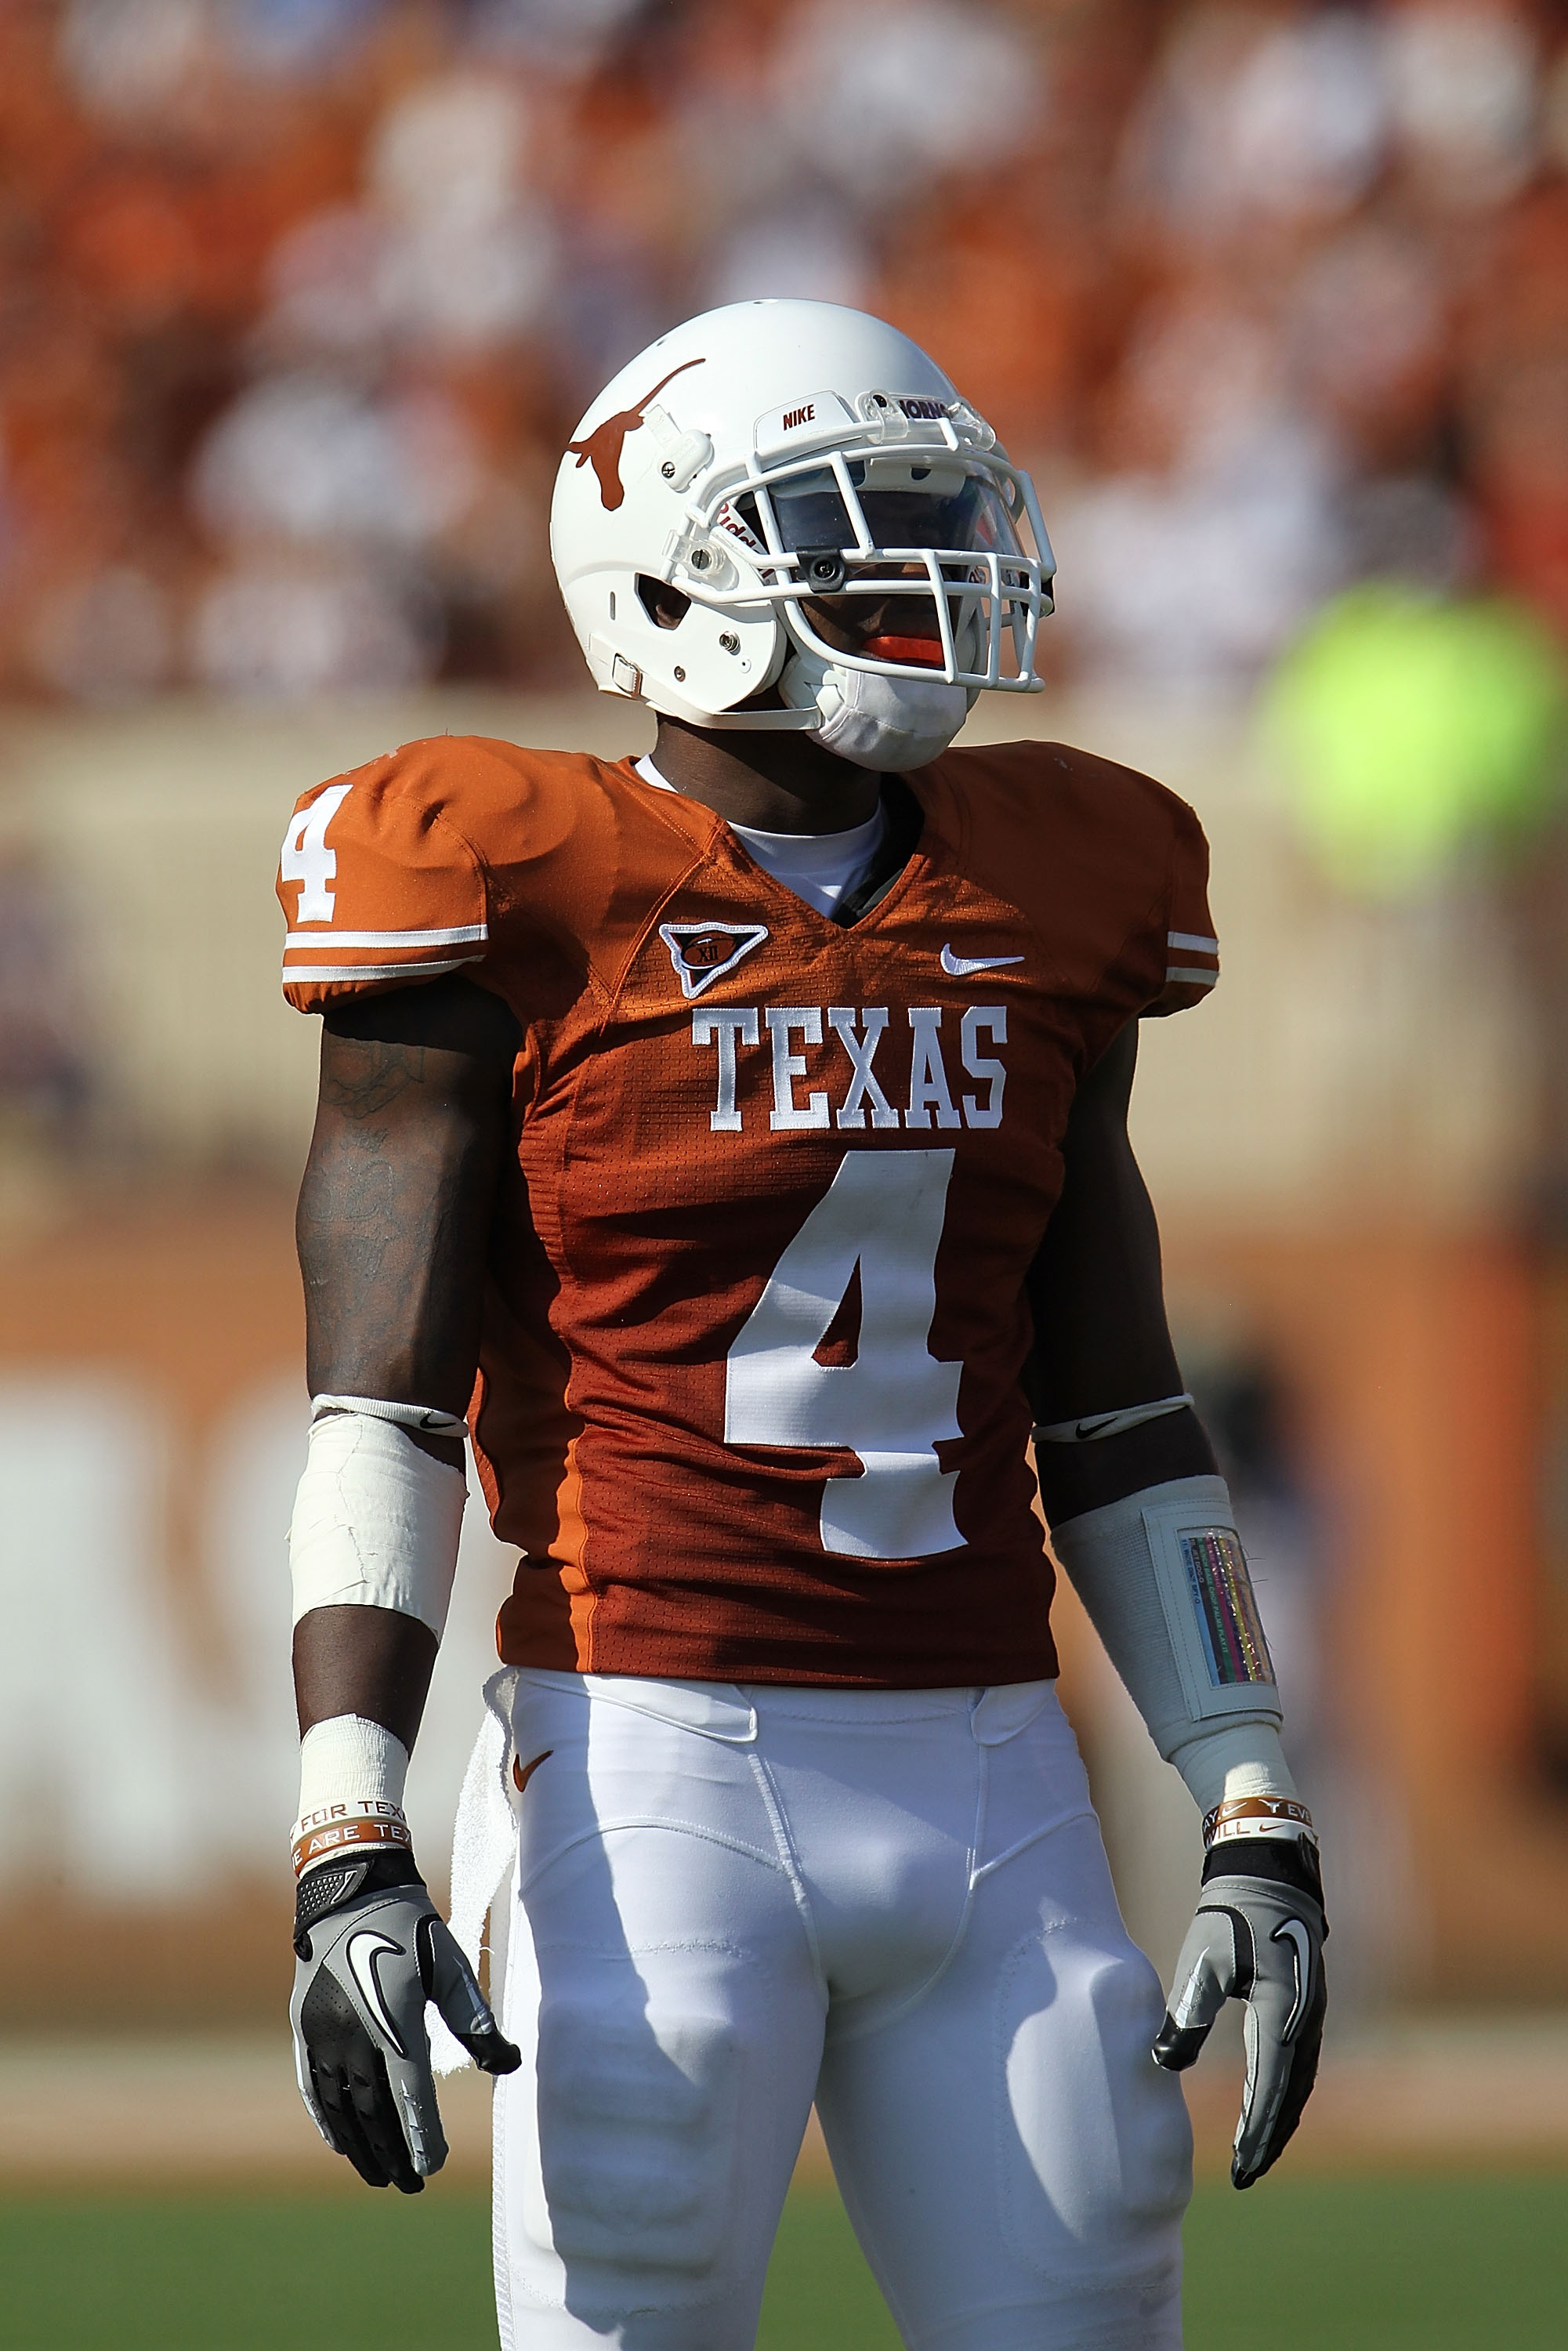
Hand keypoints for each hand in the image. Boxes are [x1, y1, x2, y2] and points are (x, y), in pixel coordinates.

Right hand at [290, 1849, 520, 2191]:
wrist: (350, 1889)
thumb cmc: (410, 1927)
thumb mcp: (449, 1964)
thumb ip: (474, 2018)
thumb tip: (507, 2064)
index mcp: (395, 2018)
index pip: (410, 2093)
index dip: (423, 2133)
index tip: (435, 2167)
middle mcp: (354, 2033)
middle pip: (375, 2109)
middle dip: (394, 2151)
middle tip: (412, 2186)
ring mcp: (323, 2033)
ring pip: (343, 2105)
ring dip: (361, 2145)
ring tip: (379, 2177)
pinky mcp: (303, 2027)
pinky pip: (312, 2085)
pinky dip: (327, 2118)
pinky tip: (340, 2144)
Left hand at [1152, 1837, 1327, 2188]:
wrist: (1267, 1874)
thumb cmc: (1230, 1915)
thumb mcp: (1204, 1960)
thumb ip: (1188, 2012)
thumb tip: (1166, 2063)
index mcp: (1282, 2013)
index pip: (1270, 2087)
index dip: (1255, 2132)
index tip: (1241, 2167)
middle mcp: (1306, 2021)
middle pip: (1291, 2095)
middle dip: (1270, 2138)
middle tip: (1247, 2175)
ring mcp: (1311, 2015)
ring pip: (1300, 2083)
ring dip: (1280, 2119)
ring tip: (1257, 2155)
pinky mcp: (1306, 2007)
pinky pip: (1300, 2063)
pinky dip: (1286, 2093)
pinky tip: (1269, 2108)